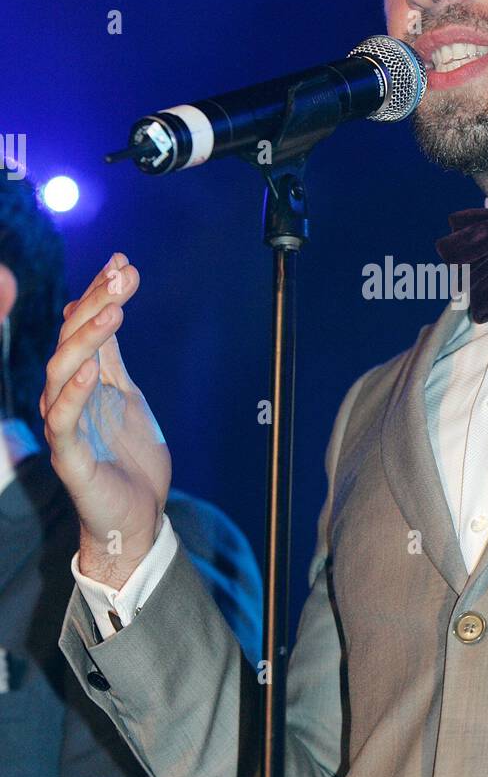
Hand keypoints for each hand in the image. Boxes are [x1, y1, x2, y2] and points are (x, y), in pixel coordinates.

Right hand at [40, 253, 170, 585]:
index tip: (122, 261)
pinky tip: (90, 370)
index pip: (81, 326)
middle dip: (94, 304)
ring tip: (114, 310)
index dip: (98, 292)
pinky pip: (62, 421)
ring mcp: (65, 426)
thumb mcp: (126, 394)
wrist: (137, 516)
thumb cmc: (129, 457)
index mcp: (80, 380)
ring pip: (60, 372)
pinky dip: (73, 393)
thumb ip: (113, 356)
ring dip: (86, 339)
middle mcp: (65, 397)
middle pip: (70, 341)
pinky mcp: (69, 458)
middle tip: (123, 276)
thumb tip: (106, 305)